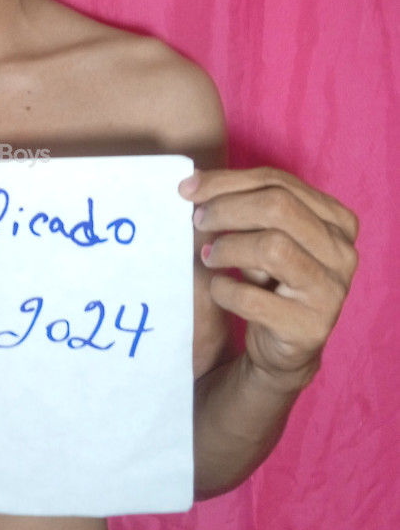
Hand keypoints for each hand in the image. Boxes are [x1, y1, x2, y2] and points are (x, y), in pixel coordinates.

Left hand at [180, 168, 358, 391]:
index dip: (227, 181)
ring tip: (209, 258)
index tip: (186, 188)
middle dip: (227, 209)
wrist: (281, 348)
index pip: (278, 182)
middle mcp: (342, 252)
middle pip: (278, 207)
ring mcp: (332, 291)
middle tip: (197, 222)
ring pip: (272, 247)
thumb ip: (241, 205)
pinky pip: (254, 298)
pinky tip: (218, 289)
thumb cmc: (269, 281)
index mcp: (336, 220)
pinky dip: (225, 290)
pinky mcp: (310, 327)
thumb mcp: (261, 237)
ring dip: (227, 248)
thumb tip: (191, 183)